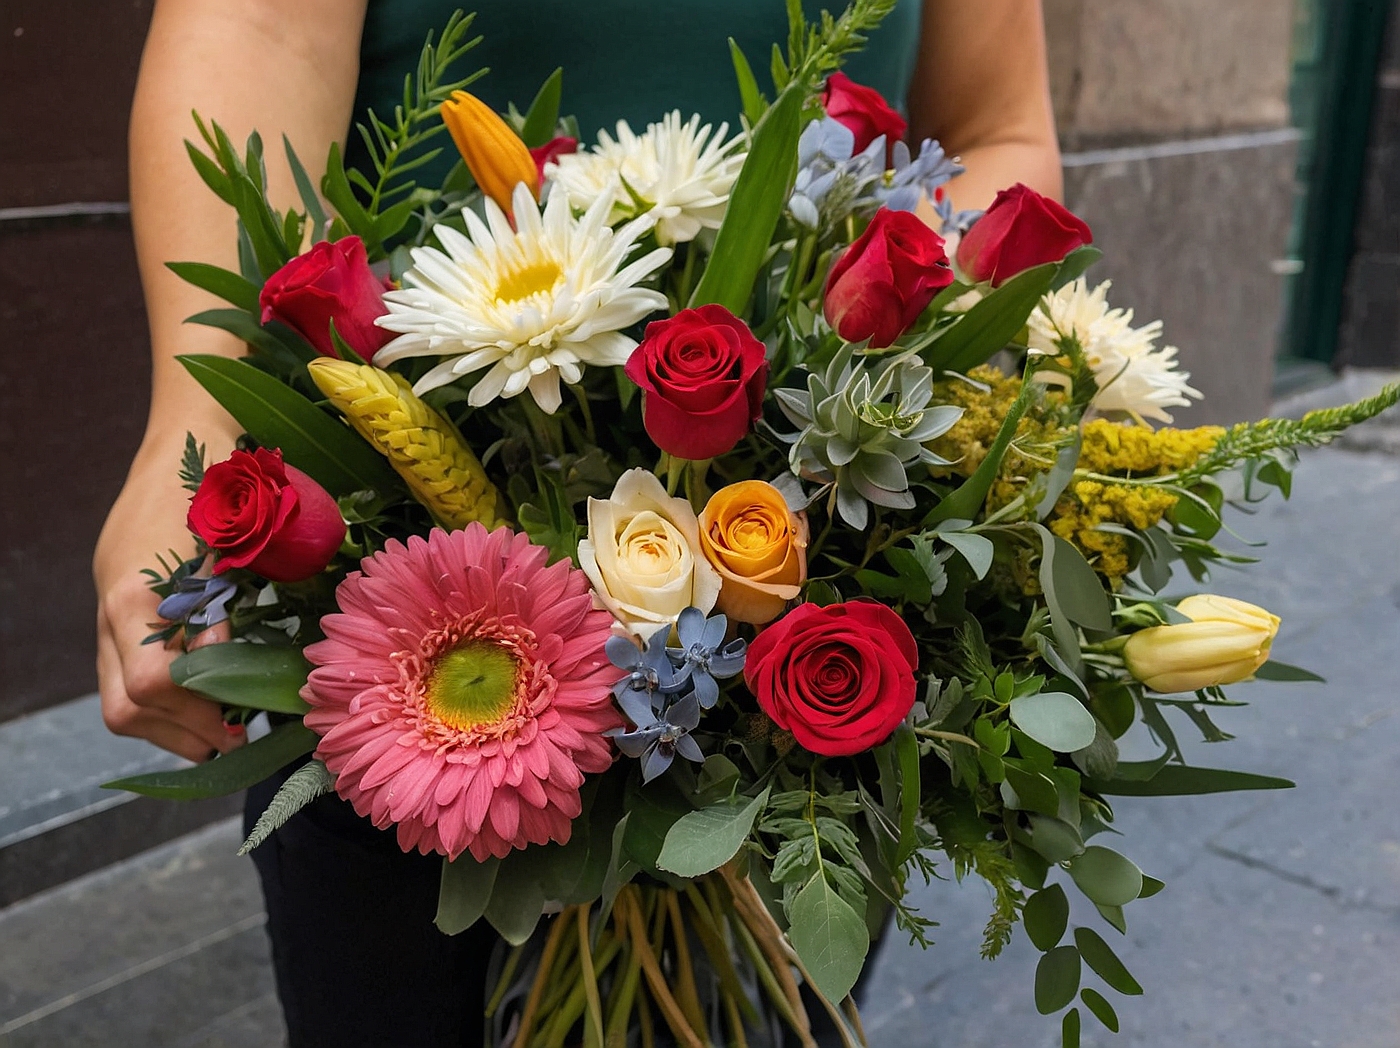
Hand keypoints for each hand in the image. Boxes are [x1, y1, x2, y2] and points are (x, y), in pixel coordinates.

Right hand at [95, 443, 244, 762]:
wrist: (181, 442)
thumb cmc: (220, 485)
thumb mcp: (232, 543)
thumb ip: (220, 605)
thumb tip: (221, 662)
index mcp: (134, 595)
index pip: (149, 683)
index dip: (197, 708)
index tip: (239, 717)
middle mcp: (112, 609)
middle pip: (123, 707)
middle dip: (180, 733)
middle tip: (231, 738)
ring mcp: (109, 609)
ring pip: (118, 699)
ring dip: (170, 726)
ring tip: (221, 728)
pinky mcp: (119, 608)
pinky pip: (125, 673)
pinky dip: (162, 700)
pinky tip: (202, 697)